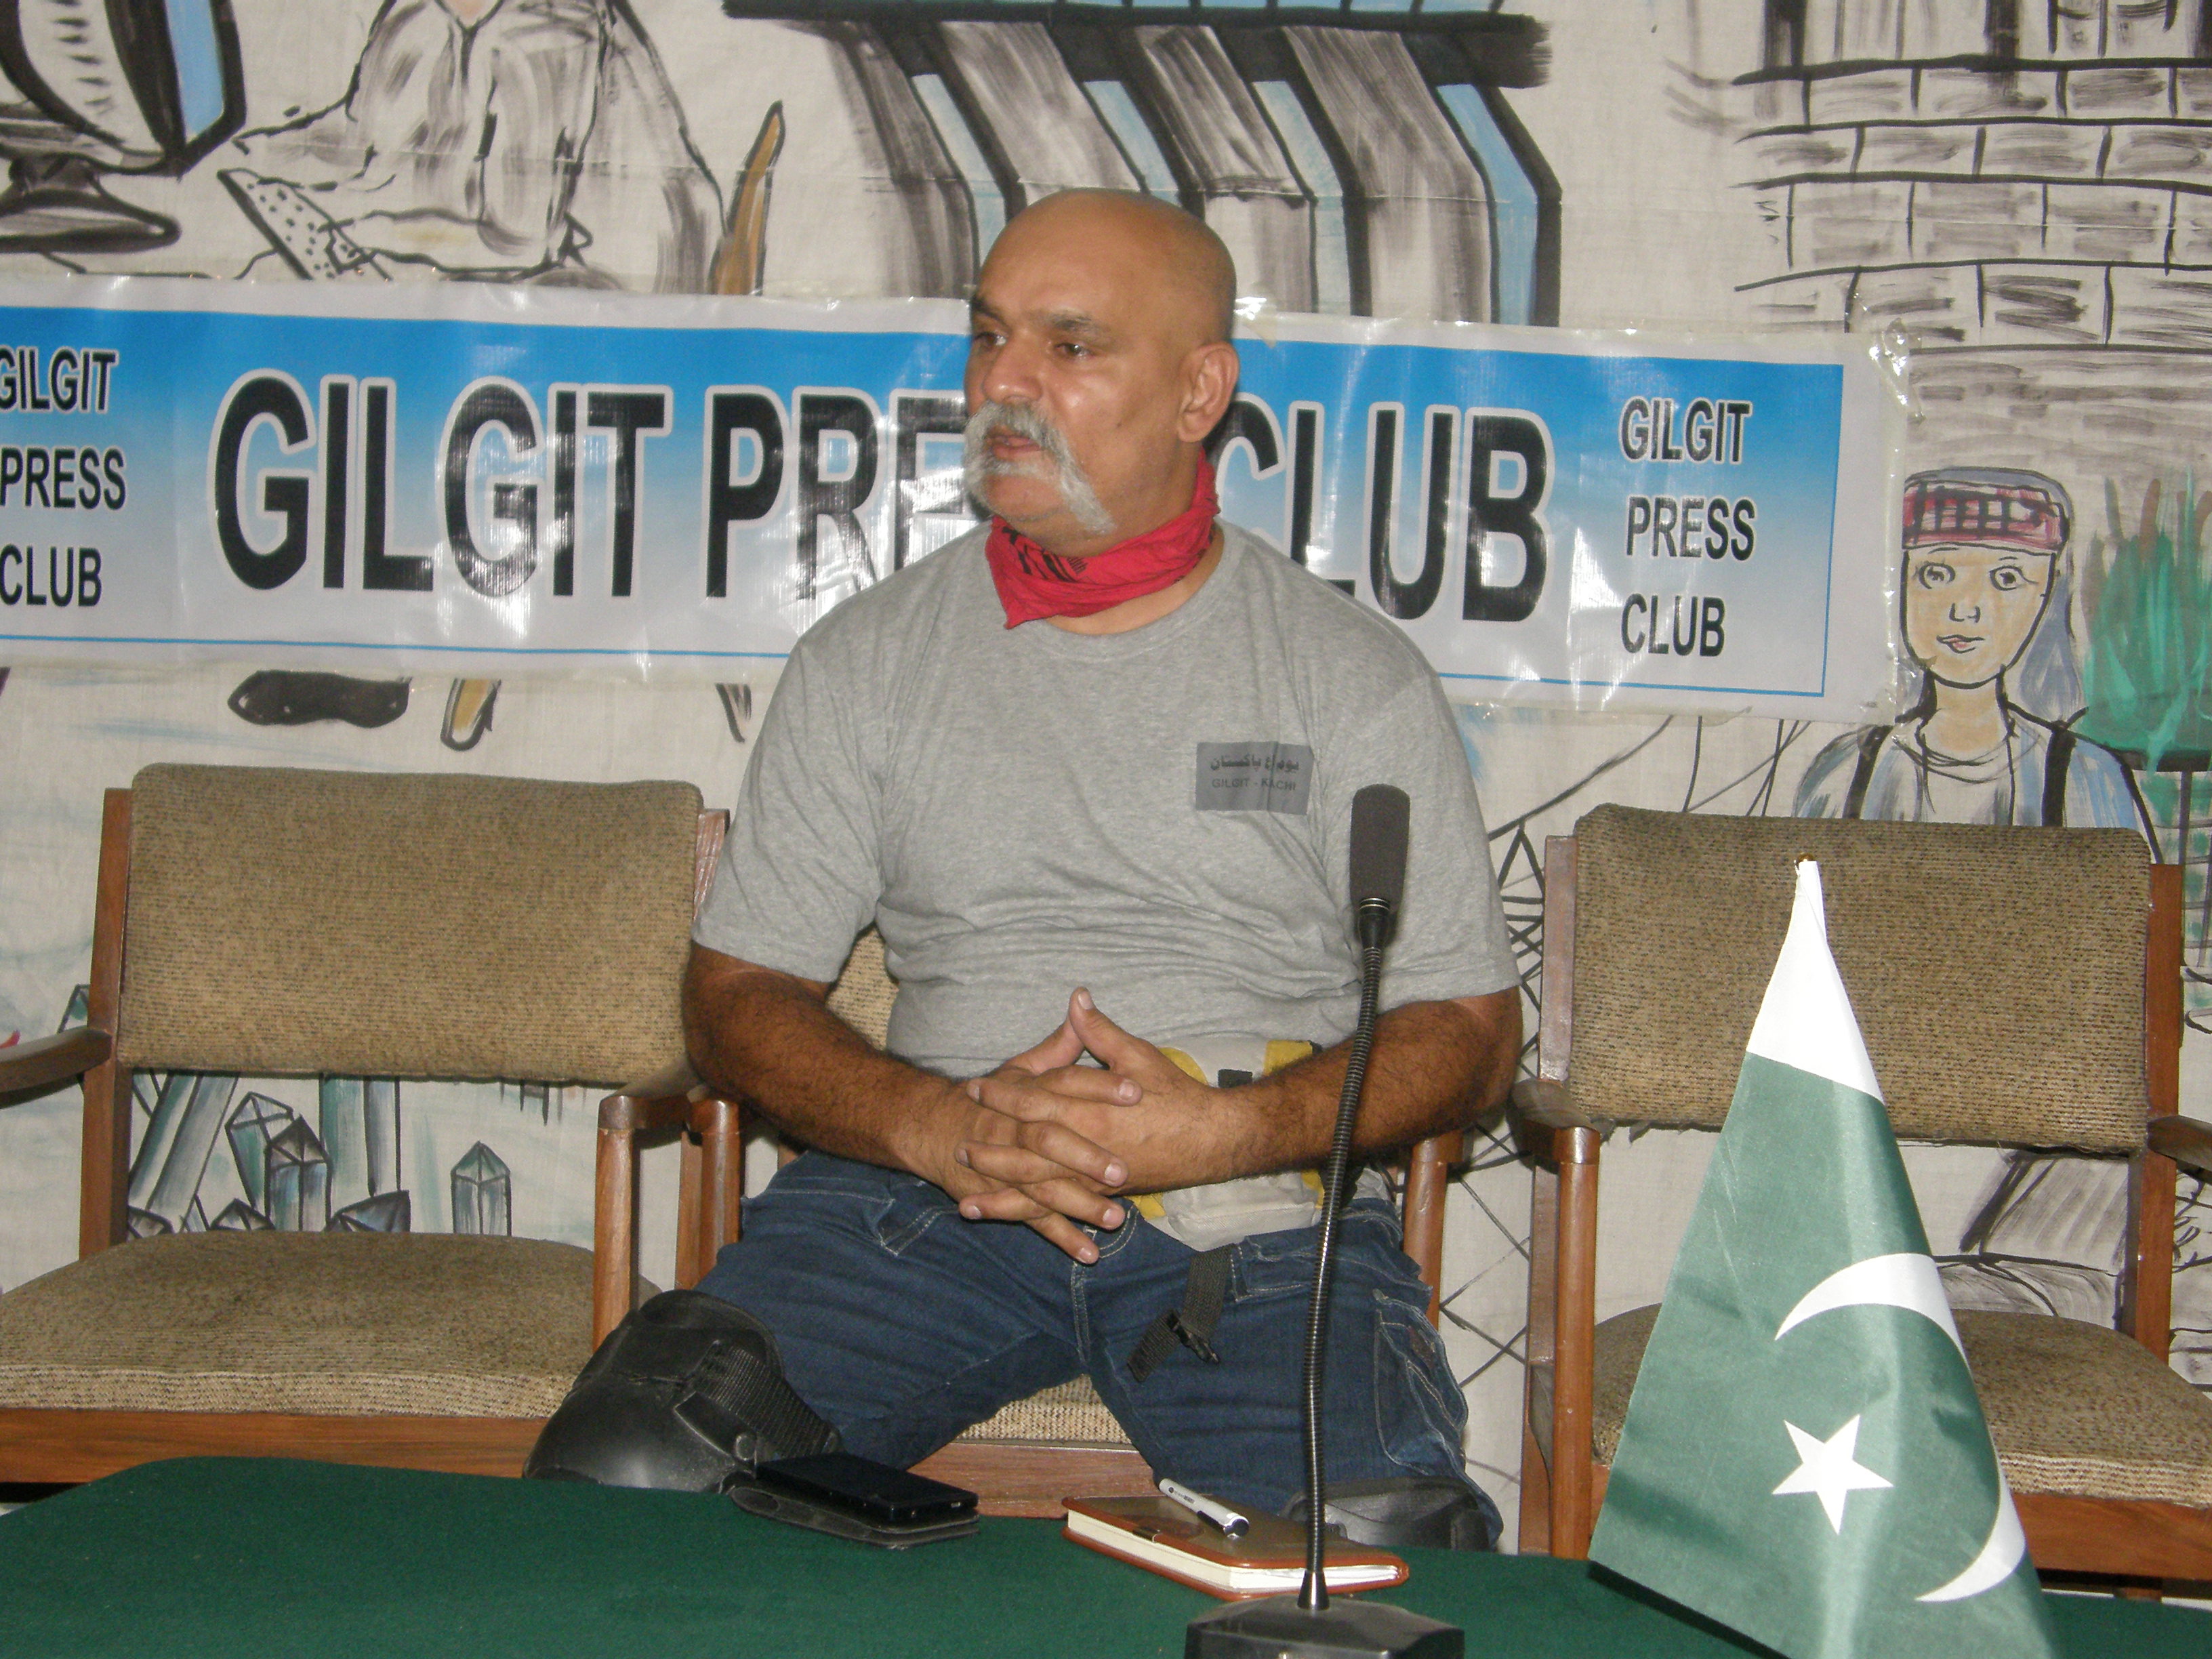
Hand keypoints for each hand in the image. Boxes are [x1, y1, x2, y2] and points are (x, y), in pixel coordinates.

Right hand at [931, 1012, 1144, 1261]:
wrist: (934, 1127)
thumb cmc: (988, 1097)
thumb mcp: (1021, 1066)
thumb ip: (1058, 1044)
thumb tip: (1082, 1002)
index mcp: (1028, 1093)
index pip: (1066, 1085)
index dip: (1100, 1086)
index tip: (1136, 1090)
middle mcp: (1017, 1129)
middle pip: (1052, 1140)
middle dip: (1087, 1156)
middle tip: (1123, 1169)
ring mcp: (1010, 1166)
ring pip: (1045, 1187)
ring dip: (1079, 1204)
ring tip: (1115, 1219)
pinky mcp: (1005, 1196)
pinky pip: (1034, 1220)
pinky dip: (1062, 1238)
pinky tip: (1090, 1253)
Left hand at [962, 989, 1225, 1200]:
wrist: (1213, 1140)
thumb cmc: (1176, 1096)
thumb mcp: (1138, 1056)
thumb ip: (1100, 1032)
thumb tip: (1076, 998)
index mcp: (1090, 1108)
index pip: (1036, 1099)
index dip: (1004, 1093)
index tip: (976, 1087)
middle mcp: (1087, 1146)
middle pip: (1028, 1148)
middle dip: (993, 1146)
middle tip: (960, 1142)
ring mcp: (1095, 1177)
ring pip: (1039, 1188)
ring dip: (1002, 1193)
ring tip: (966, 1201)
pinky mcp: (1105, 1194)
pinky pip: (1063, 1212)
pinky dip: (1036, 1220)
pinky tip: (1018, 1228)